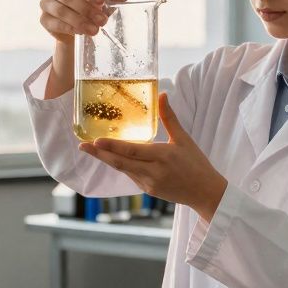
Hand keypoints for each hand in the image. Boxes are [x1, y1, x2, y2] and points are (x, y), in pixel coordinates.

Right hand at [40, 0, 107, 41]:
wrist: (72, 27)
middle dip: (86, 9)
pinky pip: (55, 23)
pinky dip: (69, 28)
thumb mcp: (97, 0)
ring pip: (60, 11)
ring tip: (94, 30)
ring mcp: (45, 3)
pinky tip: (81, 32)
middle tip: (102, 20)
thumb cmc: (85, 7)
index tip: (101, 1)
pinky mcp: (43, 19)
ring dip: (79, 21)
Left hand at [78, 93, 228, 221]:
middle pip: (120, 163)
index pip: (131, 151)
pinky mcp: (148, 190)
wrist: (205, 193)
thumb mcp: (184, 139)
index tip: (95, 141)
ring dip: (106, 160)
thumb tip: (162, 95)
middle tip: (82, 146)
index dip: (112, 146)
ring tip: (90, 149)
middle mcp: (153, 172)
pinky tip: (111, 158)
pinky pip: (130, 175)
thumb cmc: (196, 163)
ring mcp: (149, 183)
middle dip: (99, 154)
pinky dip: (120, 166)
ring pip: (122, 170)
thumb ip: (169, 118)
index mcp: (162, 156)